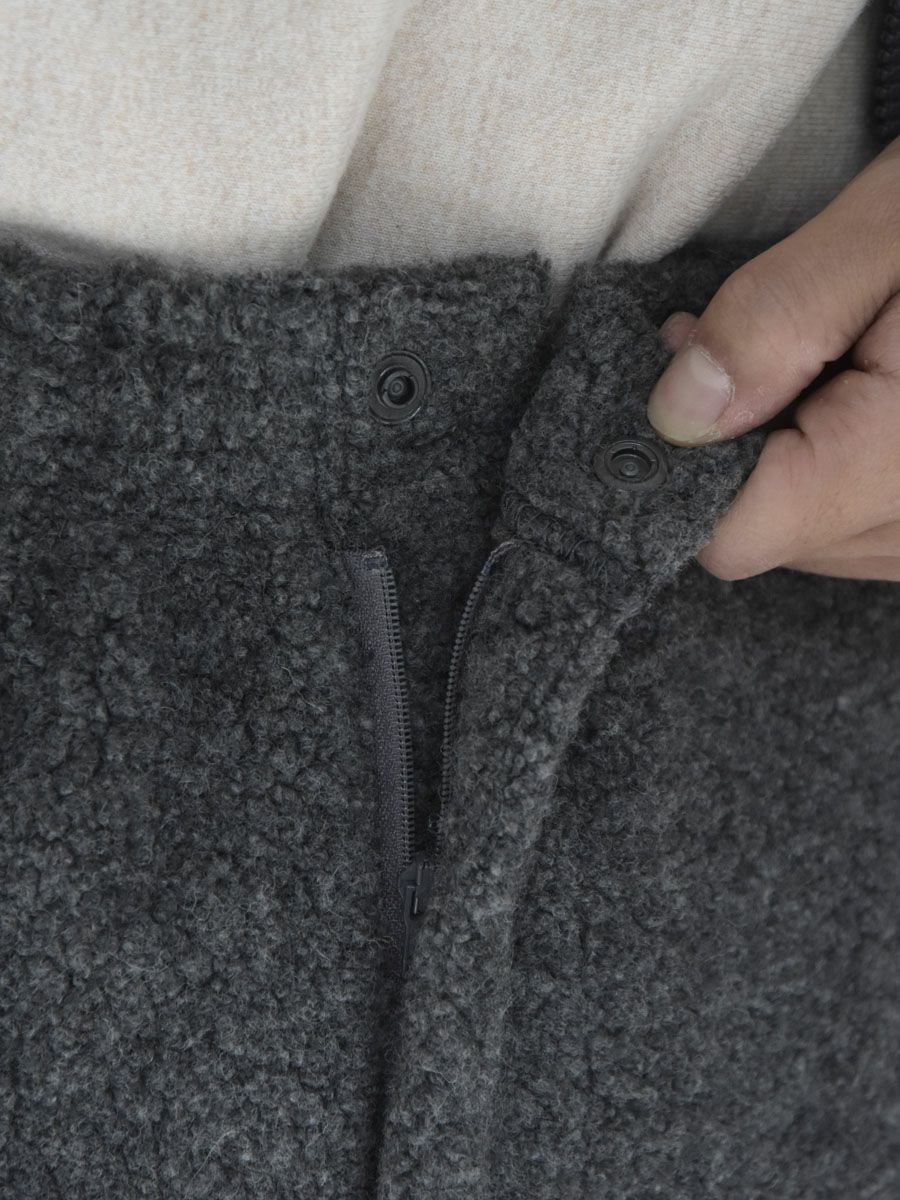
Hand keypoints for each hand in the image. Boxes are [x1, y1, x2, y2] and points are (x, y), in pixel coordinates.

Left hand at [646, 138, 899, 582]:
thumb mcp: (896, 225)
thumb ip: (777, 321)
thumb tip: (675, 416)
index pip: (738, 532)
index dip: (690, 456)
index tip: (695, 365)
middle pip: (772, 535)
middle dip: (744, 439)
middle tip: (767, 333)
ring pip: (816, 535)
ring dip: (794, 451)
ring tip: (831, 347)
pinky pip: (865, 526)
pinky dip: (843, 464)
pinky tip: (865, 392)